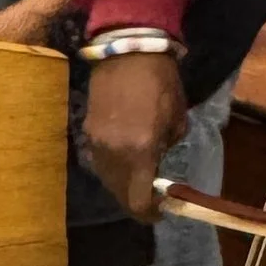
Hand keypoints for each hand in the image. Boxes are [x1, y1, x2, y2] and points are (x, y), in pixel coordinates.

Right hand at [79, 48, 186, 219]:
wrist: (128, 51)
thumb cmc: (162, 82)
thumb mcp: (177, 118)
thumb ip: (167, 146)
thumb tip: (158, 160)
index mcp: (141, 150)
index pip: (137, 200)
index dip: (149, 214)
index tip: (160, 212)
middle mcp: (115, 153)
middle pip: (120, 195)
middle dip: (136, 201)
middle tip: (151, 197)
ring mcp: (98, 143)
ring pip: (108, 180)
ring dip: (123, 186)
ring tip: (139, 177)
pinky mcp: (88, 131)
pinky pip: (100, 162)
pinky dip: (113, 168)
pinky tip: (125, 159)